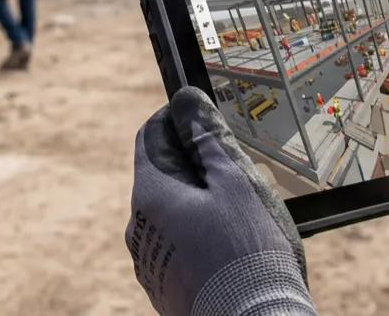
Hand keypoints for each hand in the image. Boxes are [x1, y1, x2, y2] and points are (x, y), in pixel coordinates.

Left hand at [126, 87, 314, 315]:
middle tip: (242, 175)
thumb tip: (185, 100)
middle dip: (200, 166)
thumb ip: (208, 138)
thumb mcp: (236, 182)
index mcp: (151, 195)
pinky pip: (179, 247)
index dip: (180, 119)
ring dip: (203, 204)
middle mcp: (140, 229)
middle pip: (164, 176)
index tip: (208, 118)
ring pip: (174, 214)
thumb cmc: (249, 253)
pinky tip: (236, 249)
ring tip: (246, 219)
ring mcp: (151, 263)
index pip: (151, 136)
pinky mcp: (166, 288)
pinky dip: (203, 238)